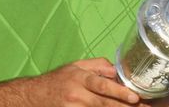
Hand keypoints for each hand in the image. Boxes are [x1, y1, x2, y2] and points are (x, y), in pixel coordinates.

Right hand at [26, 58, 143, 105]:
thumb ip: (98, 66)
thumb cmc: (58, 80)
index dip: (119, 92)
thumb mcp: (76, 66)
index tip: (135, 97)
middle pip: (104, 103)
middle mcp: (76, 95)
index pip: (102, 85)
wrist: (32, 97)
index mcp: (79, 78)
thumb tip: (118, 70)